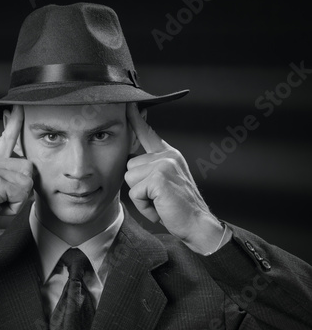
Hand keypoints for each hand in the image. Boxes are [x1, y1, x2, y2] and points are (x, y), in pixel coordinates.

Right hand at [0, 105, 32, 259]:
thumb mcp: (0, 198)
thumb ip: (13, 184)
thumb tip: (29, 176)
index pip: (5, 139)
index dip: (13, 123)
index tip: (17, 106)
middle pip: (29, 168)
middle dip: (23, 191)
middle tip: (2, 203)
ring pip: (27, 182)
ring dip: (18, 201)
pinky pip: (22, 193)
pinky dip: (13, 208)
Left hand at [125, 103, 223, 253]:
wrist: (199, 225)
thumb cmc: (179, 209)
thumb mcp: (166, 183)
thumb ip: (151, 168)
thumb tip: (130, 160)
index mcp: (169, 154)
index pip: (148, 133)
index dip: (136, 119)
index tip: (129, 104)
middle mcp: (167, 155)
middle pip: (129, 166)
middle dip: (139, 187)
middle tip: (160, 198)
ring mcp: (164, 165)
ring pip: (129, 179)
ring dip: (141, 197)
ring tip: (161, 202)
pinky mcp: (159, 178)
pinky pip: (135, 192)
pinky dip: (144, 206)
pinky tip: (161, 208)